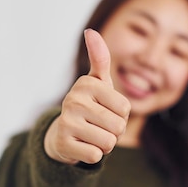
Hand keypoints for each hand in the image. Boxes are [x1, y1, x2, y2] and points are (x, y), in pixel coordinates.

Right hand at [44, 29, 130, 163]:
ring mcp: (66, 122)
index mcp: (86, 84)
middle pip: (118, 126)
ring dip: (105, 144)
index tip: (105, 111)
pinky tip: (82, 146)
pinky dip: (94, 155)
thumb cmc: (89, 105)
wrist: (62, 134)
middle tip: (98, 126)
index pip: (125, 108)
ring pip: (108, 142)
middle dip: (114, 132)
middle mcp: (73, 100)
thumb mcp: (97, 83)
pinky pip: (95, 155)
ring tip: (91, 135)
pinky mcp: (63, 143)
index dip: (121, 115)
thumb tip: (90, 31)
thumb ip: (100, 58)